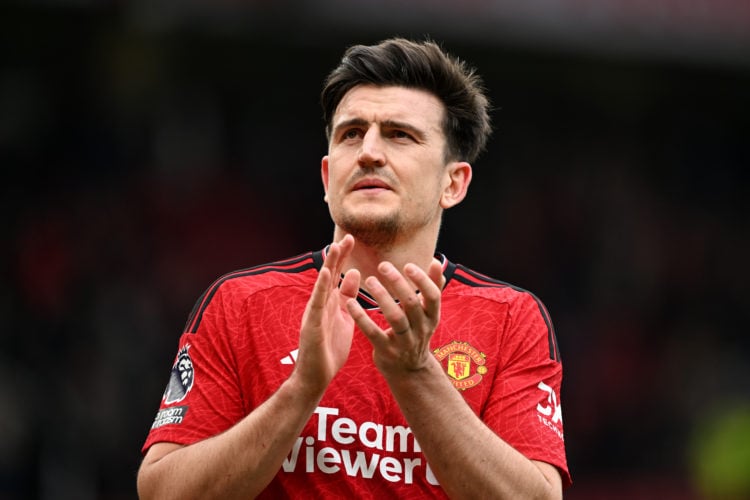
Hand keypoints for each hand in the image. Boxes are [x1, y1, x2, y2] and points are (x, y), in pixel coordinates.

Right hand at [295, 235, 359, 391]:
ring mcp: (315, 313)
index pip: (337, 275)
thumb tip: (355, 273)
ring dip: (329, 266)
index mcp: (330, 303)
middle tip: (348, 237)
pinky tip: (327, 274)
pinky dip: (322, 287)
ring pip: (322, 285)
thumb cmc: (329, 349)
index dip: (343, 257)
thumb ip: (348, 297)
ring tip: (335, 248)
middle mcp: (321, 304)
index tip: (352, 239)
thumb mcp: (345, 318)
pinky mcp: (312, 324)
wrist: (316, 377)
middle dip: (338, 255)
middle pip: (330, 274)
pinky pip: (317, 303)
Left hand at [346, 258, 444, 375]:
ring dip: (382, 297)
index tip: (407, 265)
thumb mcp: (428, 313)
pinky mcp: (386, 351)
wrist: (409, 370)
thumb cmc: (416, 332)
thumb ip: (433, 287)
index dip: (422, 280)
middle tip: (382, 265)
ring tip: (369, 280)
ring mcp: (404, 342)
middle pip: (411, 304)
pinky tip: (350, 303)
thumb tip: (436, 261)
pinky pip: (373, 332)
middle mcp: (421, 330)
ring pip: (395, 317)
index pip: (433, 296)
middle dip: (397, 283)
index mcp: (432, 317)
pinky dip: (361, 317)